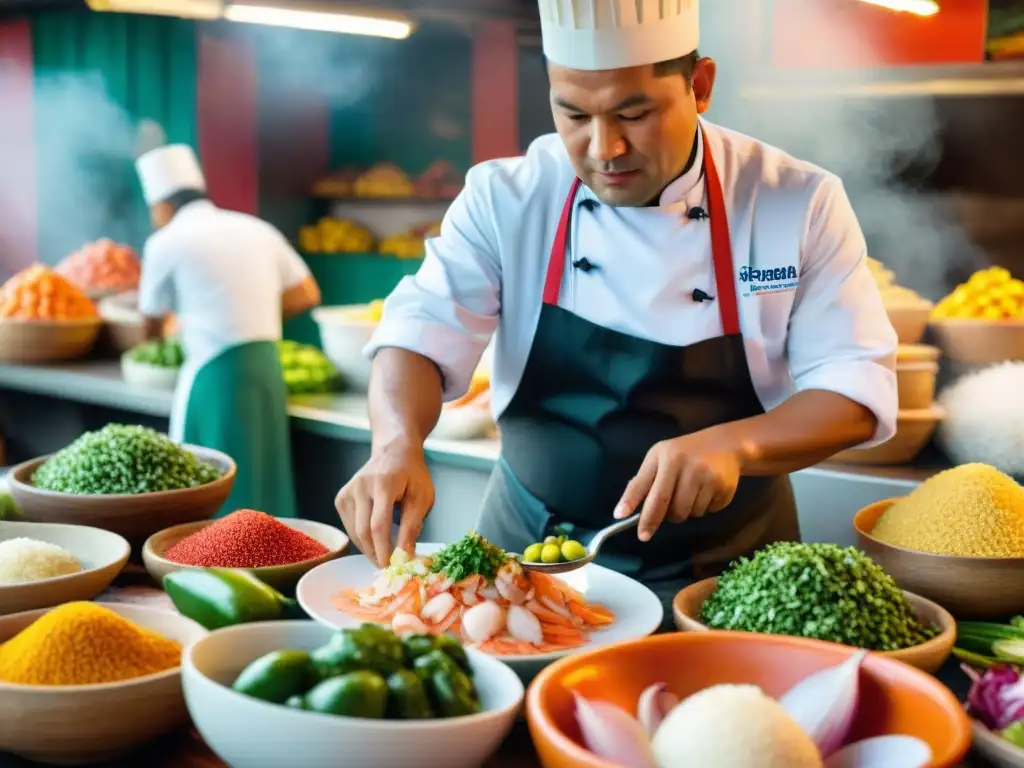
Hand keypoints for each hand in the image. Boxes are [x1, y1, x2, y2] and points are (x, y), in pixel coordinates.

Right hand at [335, 439, 434, 566]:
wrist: (394, 451)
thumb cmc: (413, 475)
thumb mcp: (422, 498)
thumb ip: (412, 526)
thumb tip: (405, 556)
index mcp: (383, 483)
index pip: (378, 524)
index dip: (383, 549)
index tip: (390, 566)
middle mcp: (360, 486)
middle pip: (362, 530)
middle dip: (375, 553)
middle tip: (387, 567)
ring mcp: (347, 491)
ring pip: (353, 531)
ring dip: (368, 548)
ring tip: (383, 556)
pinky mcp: (341, 497)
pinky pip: (349, 525)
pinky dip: (361, 538)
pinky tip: (374, 540)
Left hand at [613, 429, 742, 541]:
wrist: (726, 444)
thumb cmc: (686, 453)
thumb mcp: (663, 456)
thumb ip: (647, 479)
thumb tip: (626, 508)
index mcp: (664, 455)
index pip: (643, 482)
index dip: (630, 500)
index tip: (619, 516)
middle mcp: (683, 464)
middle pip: (663, 504)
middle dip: (651, 522)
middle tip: (645, 534)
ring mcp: (704, 475)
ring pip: (684, 512)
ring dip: (682, 512)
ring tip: (687, 496)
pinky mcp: (721, 487)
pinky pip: (705, 512)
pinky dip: (702, 508)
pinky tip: (705, 493)